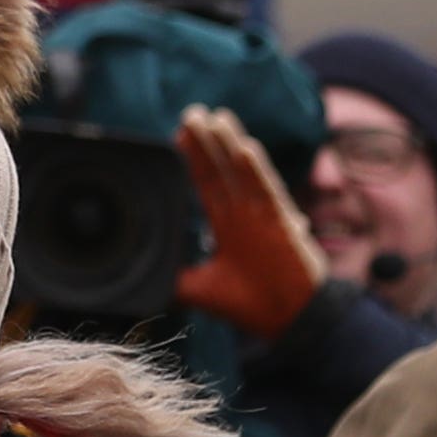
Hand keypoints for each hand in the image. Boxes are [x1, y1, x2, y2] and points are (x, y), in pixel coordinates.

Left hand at [173, 104, 325, 338]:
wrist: (290, 323)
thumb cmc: (253, 307)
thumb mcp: (202, 290)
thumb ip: (176, 280)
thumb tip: (147, 279)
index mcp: (229, 226)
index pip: (208, 183)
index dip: (194, 158)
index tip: (180, 133)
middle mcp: (245, 215)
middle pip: (222, 169)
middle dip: (208, 141)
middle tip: (194, 112)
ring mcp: (263, 216)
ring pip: (244, 172)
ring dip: (230, 145)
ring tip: (218, 118)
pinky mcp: (280, 224)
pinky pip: (267, 192)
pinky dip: (257, 170)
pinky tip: (245, 148)